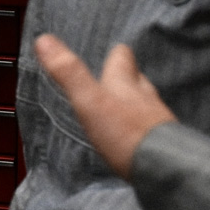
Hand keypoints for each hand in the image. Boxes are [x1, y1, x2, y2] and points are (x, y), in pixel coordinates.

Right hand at [36, 35, 177, 178]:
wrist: (166, 170)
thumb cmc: (126, 133)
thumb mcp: (88, 101)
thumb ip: (68, 73)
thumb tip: (43, 39)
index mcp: (125, 83)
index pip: (123, 58)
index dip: (117, 54)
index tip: (114, 51)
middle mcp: (146, 98)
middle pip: (138, 80)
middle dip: (128, 77)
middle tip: (118, 77)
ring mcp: (159, 122)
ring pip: (148, 104)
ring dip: (137, 104)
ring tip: (125, 108)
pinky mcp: (166, 146)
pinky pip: (154, 130)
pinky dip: (144, 129)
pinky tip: (136, 138)